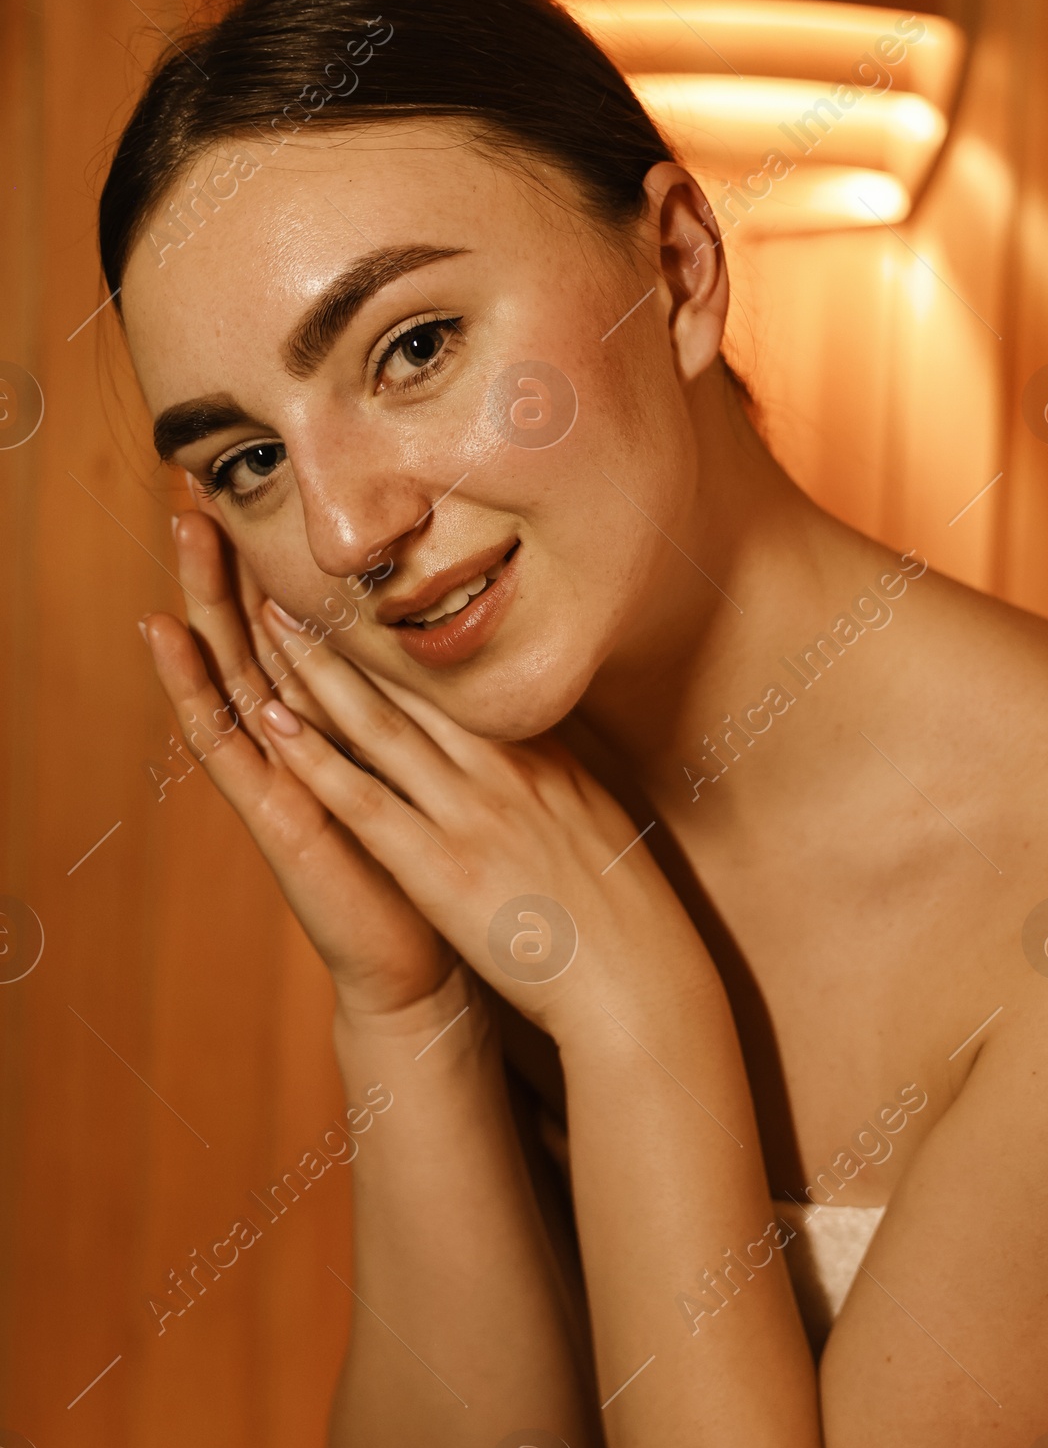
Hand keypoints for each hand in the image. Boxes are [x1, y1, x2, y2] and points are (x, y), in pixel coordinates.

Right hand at [143, 517, 455, 1017]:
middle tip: (199, 483)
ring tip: (178, 532)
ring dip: (202, 599)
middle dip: (231, 561)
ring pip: (231, 670)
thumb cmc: (441, 871)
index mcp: (342, 728)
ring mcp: (277, 775)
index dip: (283, 562)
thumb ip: (445, 721)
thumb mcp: (449, 775)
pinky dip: (193, 686)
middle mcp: (302, 742)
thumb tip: (482, 653)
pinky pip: (223, 742)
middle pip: (256, 634)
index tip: (269, 490)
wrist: (425, 963)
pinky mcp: (269, 812)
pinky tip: (164, 637)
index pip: (305, 629)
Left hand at [251, 600, 716, 1050]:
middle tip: (301, 574)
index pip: (465, 683)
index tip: (368, 593)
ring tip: (270, 618)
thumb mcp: (602, 829)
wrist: (638, 982)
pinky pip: (364, 802)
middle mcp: (504, 770)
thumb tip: (549, 756)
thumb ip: (563, 786)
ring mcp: (470, 814)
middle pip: (416, 684)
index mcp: (544, 760)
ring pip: (379, 725)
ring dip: (317, 671)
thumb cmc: (627, 919)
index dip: (409, 635)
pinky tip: (273, 723)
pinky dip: (315, 759)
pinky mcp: (439, 868)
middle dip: (353, 630)